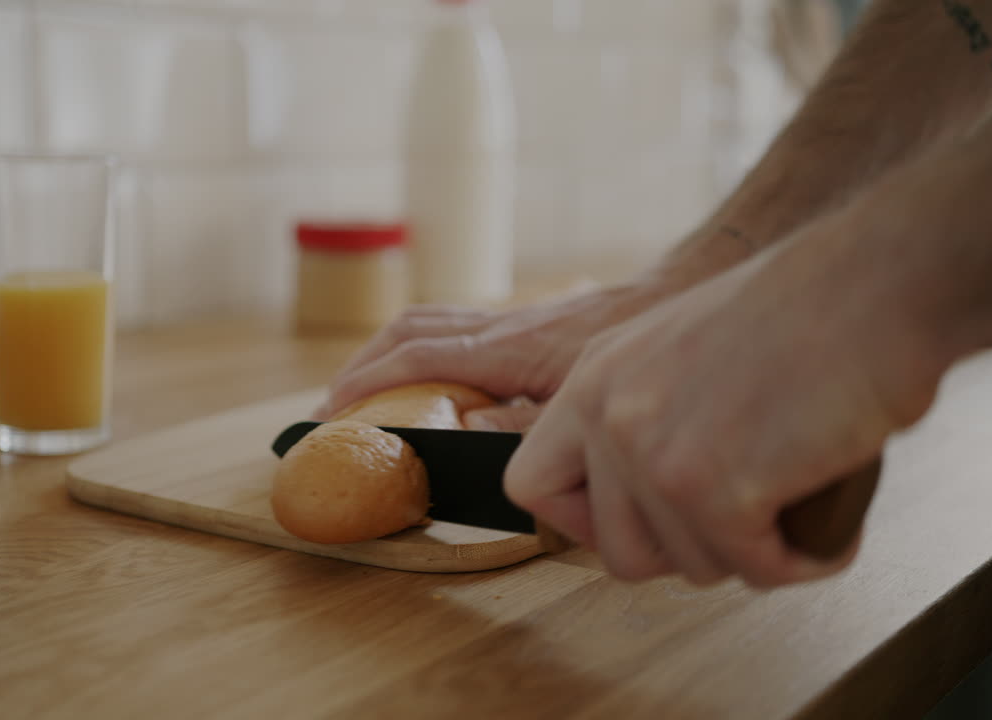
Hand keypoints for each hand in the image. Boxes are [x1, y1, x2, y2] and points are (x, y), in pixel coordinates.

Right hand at [314, 279, 674, 429]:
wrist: (659, 303)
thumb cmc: (623, 355)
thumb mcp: (579, 402)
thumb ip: (525, 421)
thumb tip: (465, 427)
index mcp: (499, 350)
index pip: (413, 359)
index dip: (367, 384)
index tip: (332, 412)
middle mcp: (490, 327)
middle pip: (404, 331)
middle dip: (360, 366)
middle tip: (333, 407)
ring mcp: (499, 320)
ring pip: (420, 322)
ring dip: (381, 352)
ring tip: (360, 389)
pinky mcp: (511, 322)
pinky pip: (444, 325)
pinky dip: (412, 346)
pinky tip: (417, 375)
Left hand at [504, 237, 941, 587]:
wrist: (872, 282)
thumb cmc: (800, 314)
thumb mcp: (676, 350)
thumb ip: (640, 413)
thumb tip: (640, 502)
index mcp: (591, 377)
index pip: (529, 484)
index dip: (585, 522)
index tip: (642, 523)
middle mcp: (606, 412)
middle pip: (616, 550)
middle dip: (686, 553)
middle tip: (741, 520)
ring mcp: (651, 452)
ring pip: (690, 568)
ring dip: (751, 553)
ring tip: (792, 504)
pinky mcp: (711, 488)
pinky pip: (756, 568)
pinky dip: (804, 559)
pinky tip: (825, 527)